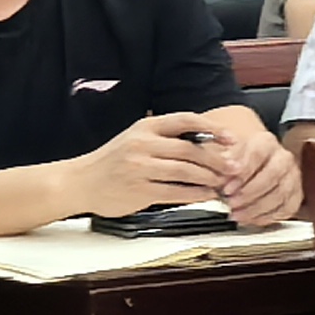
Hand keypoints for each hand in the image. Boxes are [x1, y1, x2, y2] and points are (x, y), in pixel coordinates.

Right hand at [65, 113, 233, 218]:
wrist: (81, 182)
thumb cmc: (113, 161)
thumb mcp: (136, 139)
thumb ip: (166, 139)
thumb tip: (207, 143)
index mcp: (145, 126)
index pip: (186, 120)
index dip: (212, 128)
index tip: (231, 138)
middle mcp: (142, 144)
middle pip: (189, 149)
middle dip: (216, 159)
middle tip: (233, 167)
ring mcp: (140, 168)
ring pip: (185, 171)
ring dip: (209, 178)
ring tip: (223, 182)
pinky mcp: (139, 191)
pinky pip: (175, 192)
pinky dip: (195, 194)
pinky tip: (207, 195)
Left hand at [203, 107, 299, 227]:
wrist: (253, 165)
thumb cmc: (237, 160)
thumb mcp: (225, 153)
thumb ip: (221, 158)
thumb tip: (219, 163)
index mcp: (265, 142)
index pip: (257, 154)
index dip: (243, 172)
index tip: (227, 186)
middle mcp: (282, 158)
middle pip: (272, 175)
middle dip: (249, 192)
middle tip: (231, 202)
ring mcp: (292, 177)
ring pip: (280, 193)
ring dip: (256, 208)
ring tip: (237, 214)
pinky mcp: (295, 195)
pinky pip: (286, 208)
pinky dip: (267, 217)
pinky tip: (250, 220)